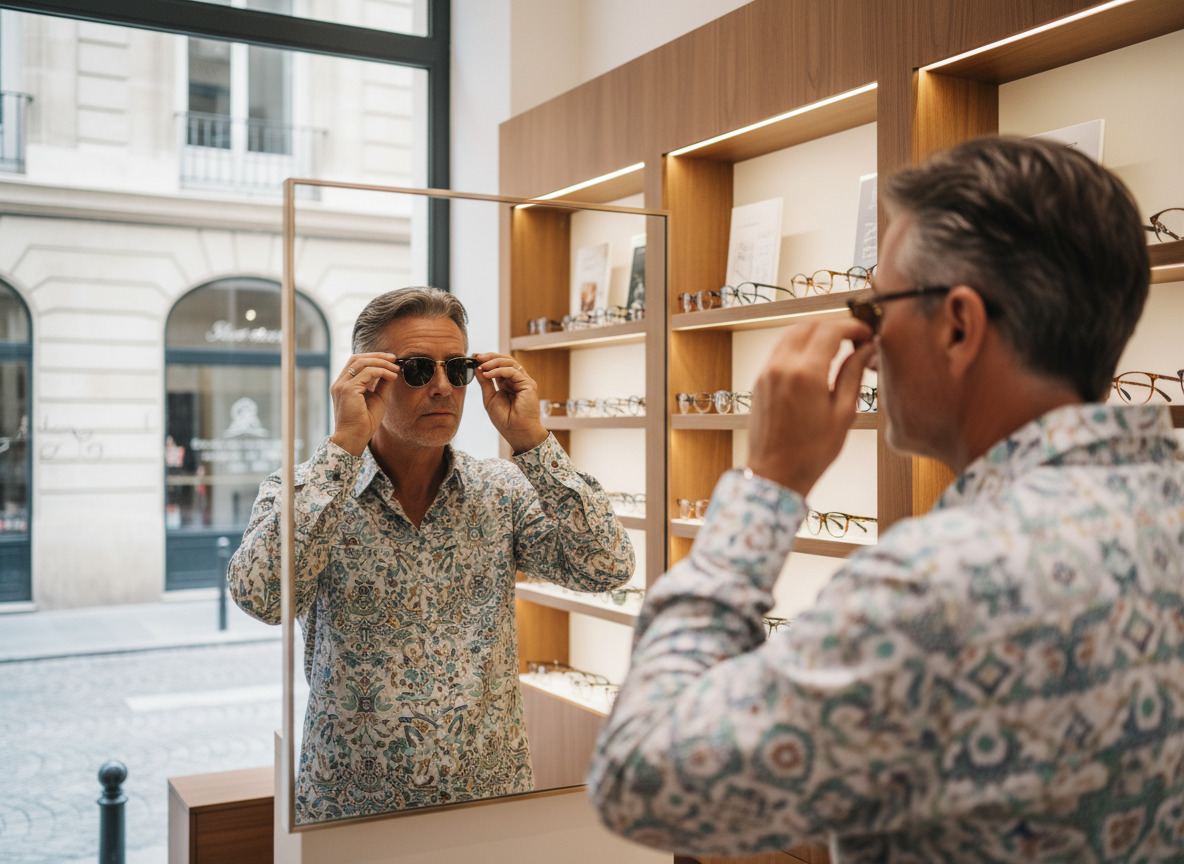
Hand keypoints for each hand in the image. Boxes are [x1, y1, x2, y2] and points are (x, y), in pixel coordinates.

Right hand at [328, 353, 399, 455]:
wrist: (355, 438)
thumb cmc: (365, 422)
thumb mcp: (377, 398)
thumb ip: (382, 384)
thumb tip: (392, 370)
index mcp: (344, 385)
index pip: (356, 362)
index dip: (373, 358)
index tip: (390, 360)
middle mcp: (340, 383)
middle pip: (357, 358)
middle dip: (377, 356)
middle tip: (394, 358)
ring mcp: (342, 385)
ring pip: (361, 362)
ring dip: (381, 363)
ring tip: (396, 369)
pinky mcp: (348, 390)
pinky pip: (367, 373)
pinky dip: (381, 371)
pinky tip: (392, 376)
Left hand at [474, 352, 546, 453]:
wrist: (516, 432)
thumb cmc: (504, 419)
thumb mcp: (489, 398)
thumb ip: (485, 383)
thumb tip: (477, 368)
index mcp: (508, 383)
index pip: (499, 365)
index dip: (488, 360)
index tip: (475, 359)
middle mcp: (517, 381)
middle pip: (506, 360)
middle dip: (491, 357)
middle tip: (478, 357)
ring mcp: (524, 382)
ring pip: (510, 363)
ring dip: (494, 362)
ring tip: (482, 365)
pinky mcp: (528, 384)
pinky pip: (513, 371)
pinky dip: (499, 370)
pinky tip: (488, 374)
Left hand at [747, 319, 874, 496]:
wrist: (775, 473)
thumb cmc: (811, 452)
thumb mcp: (843, 414)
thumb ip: (854, 374)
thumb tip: (866, 349)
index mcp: (806, 374)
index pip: (831, 330)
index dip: (853, 326)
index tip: (867, 334)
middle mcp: (782, 366)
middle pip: (810, 323)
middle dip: (835, 325)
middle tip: (855, 338)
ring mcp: (767, 371)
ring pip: (792, 331)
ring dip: (816, 331)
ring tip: (837, 346)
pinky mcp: (760, 379)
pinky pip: (781, 347)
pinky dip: (799, 343)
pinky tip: (815, 358)